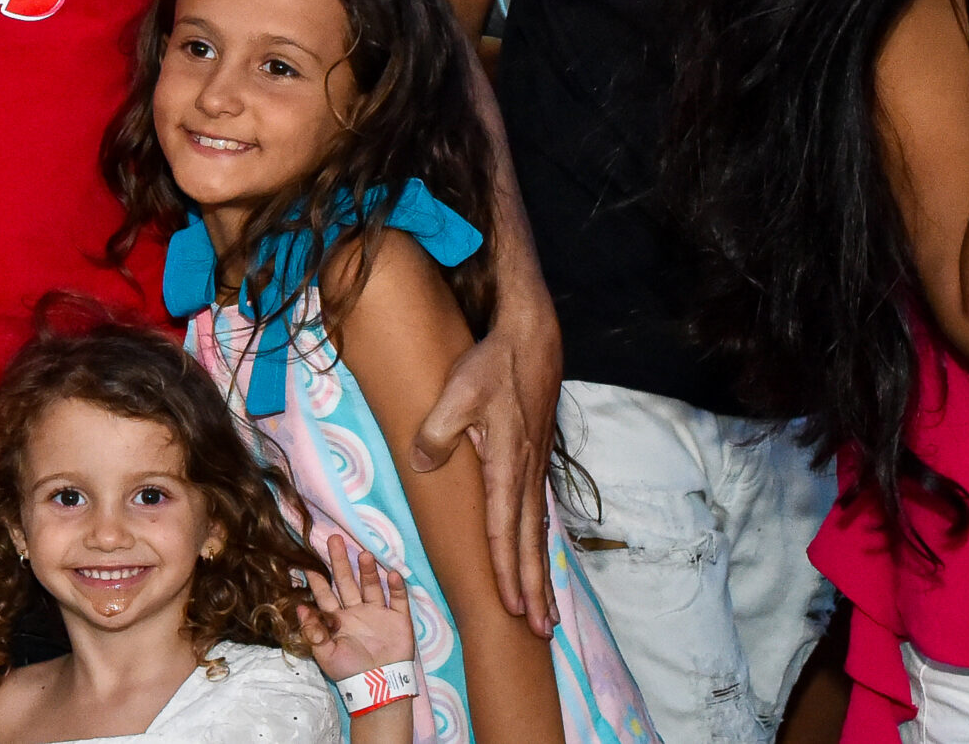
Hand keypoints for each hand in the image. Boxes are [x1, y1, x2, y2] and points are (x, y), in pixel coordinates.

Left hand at [303, 534, 416, 678]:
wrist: (378, 687)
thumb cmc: (349, 671)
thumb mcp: (325, 653)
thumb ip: (313, 631)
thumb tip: (299, 608)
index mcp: (338, 619)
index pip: (325, 594)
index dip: (317, 579)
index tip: (306, 561)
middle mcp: (357, 612)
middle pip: (346, 582)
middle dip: (339, 562)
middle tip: (333, 539)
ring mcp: (378, 614)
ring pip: (371, 586)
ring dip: (367, 570)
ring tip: (363, 553)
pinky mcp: (398, 619)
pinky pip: (398, 600)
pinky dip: (396, 587)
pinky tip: (391, 573)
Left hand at [411, 306, 559, 634]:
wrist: (532, 338)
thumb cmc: (491, 365)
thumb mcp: (456, 392)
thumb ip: (437, 432)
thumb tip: (422, 465)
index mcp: (506, 464)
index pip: (504, 529)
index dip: (505, 569)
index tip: (510, 606)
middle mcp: (525, 473)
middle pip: (529, 542)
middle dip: (534, 588)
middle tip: (542, 630)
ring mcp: (534, 467)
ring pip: (537, 531)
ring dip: (540, 572)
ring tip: (546, 610)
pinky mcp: (534, 458)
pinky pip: (537, 512)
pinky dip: (538, 542)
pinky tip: (536, 557)